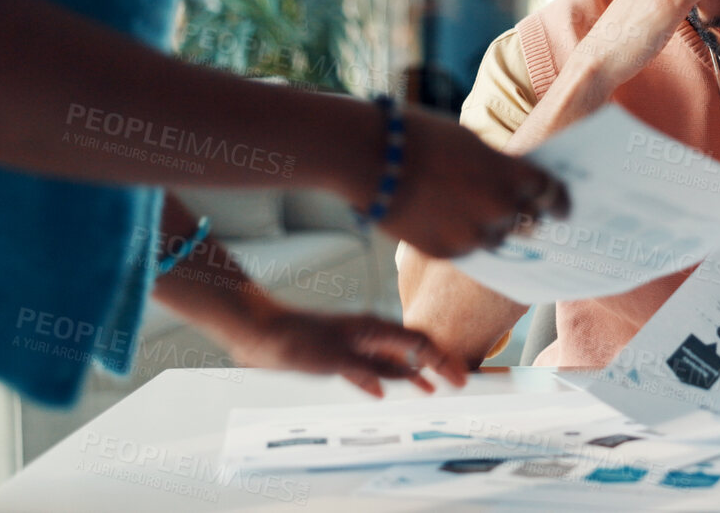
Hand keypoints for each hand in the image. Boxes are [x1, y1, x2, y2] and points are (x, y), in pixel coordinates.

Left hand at [220, 297, 470, 397]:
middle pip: (411, 350)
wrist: (260, 331)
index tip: (460, 379)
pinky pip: (370, 369)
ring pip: (392, 360)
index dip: (443, 362)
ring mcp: (353, 344)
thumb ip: (368, 370)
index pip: (420, 344)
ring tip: (430, 389)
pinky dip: (384, 379)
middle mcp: (368, 334)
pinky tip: (386, 391)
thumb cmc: (295, 338)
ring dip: (412, 374)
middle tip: (456, 383)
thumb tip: (398, 382)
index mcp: (373, 328)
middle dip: (436, 365)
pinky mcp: (337, 355)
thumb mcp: (336, 359)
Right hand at [377, 106, 569, 257]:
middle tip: (523, 214)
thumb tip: (510, 183)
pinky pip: (468, 251)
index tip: (563, 209)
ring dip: (493, 229)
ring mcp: (472, 234)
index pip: (551, 194)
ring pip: (497, 240)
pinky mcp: (446, 252)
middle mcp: (499, 208)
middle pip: (528, 222)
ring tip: (478, 216)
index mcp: (512, 175)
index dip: (559, 202)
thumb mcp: (472, 143)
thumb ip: (498, 167)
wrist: (372, 156)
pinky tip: (452, 223)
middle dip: (526, 216)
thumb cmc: (421, 137)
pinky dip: (465, 239)